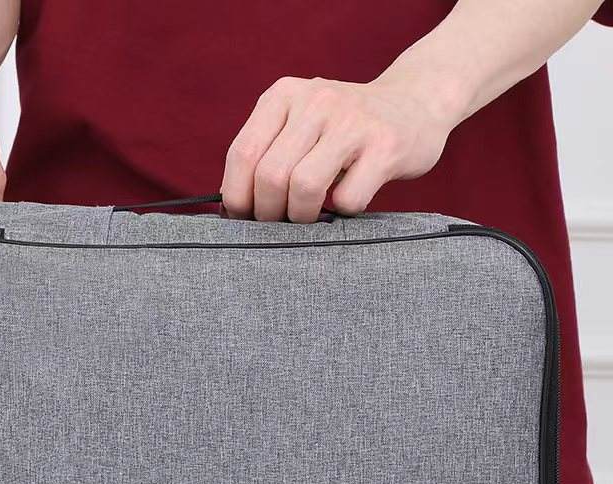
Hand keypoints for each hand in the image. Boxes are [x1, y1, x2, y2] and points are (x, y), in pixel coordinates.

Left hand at [221, 76, 455, 222]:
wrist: (417, 101)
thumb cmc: (346, 129)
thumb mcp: (299, 123)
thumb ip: (267, 153)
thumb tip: (231, 208)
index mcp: (284, 95)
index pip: (242, 154)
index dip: (237, 197)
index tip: (243, 218)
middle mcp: (316, 101)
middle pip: (271, 176)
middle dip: (269, 213)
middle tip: (279, 223)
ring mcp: (352, 122)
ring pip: (304, 187)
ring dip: (302, 215)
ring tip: (309, 216)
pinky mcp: (385, 146)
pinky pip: (347, 198)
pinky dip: (342, 211)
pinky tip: (348, 200)